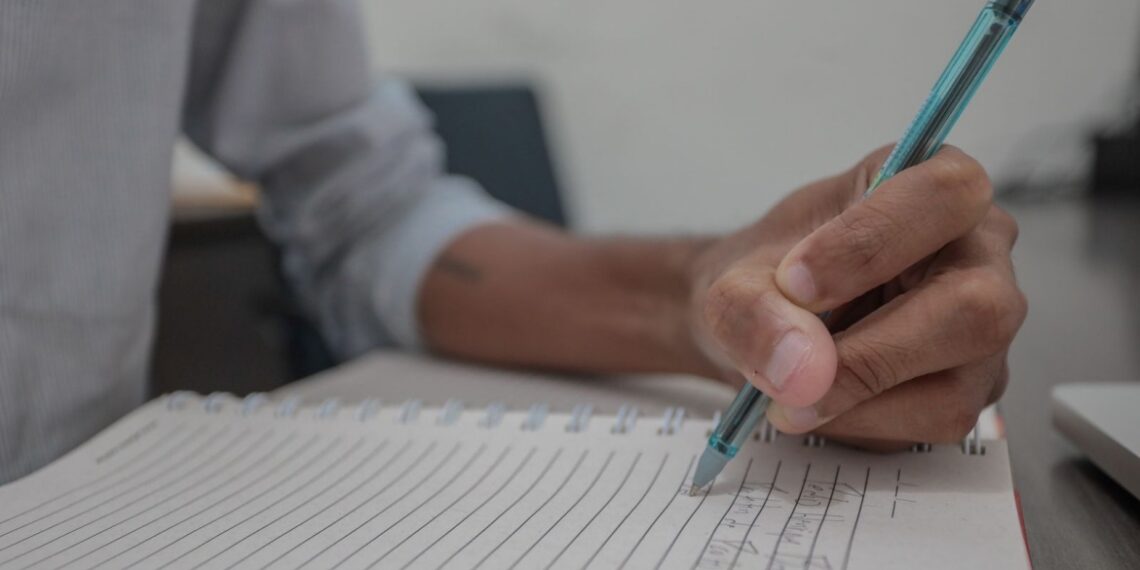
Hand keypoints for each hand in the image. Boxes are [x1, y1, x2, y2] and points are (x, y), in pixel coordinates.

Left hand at [688, 146, 1026, 447]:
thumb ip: (753, 310)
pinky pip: (935, 419)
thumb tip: (802, 368)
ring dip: (855, 397)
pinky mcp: (972, 386)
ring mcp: (986, 327)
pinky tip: (821, 403)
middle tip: (792, 369)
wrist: (763, 326)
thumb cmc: (771, 280)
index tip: (794, 282)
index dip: (869, 242)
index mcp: (931, 186)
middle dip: (871, 351)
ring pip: (956, 383)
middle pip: (975, 305)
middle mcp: (978, 251)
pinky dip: (861, 422)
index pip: (943, 195)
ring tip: (790, 390)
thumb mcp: (735, 282)